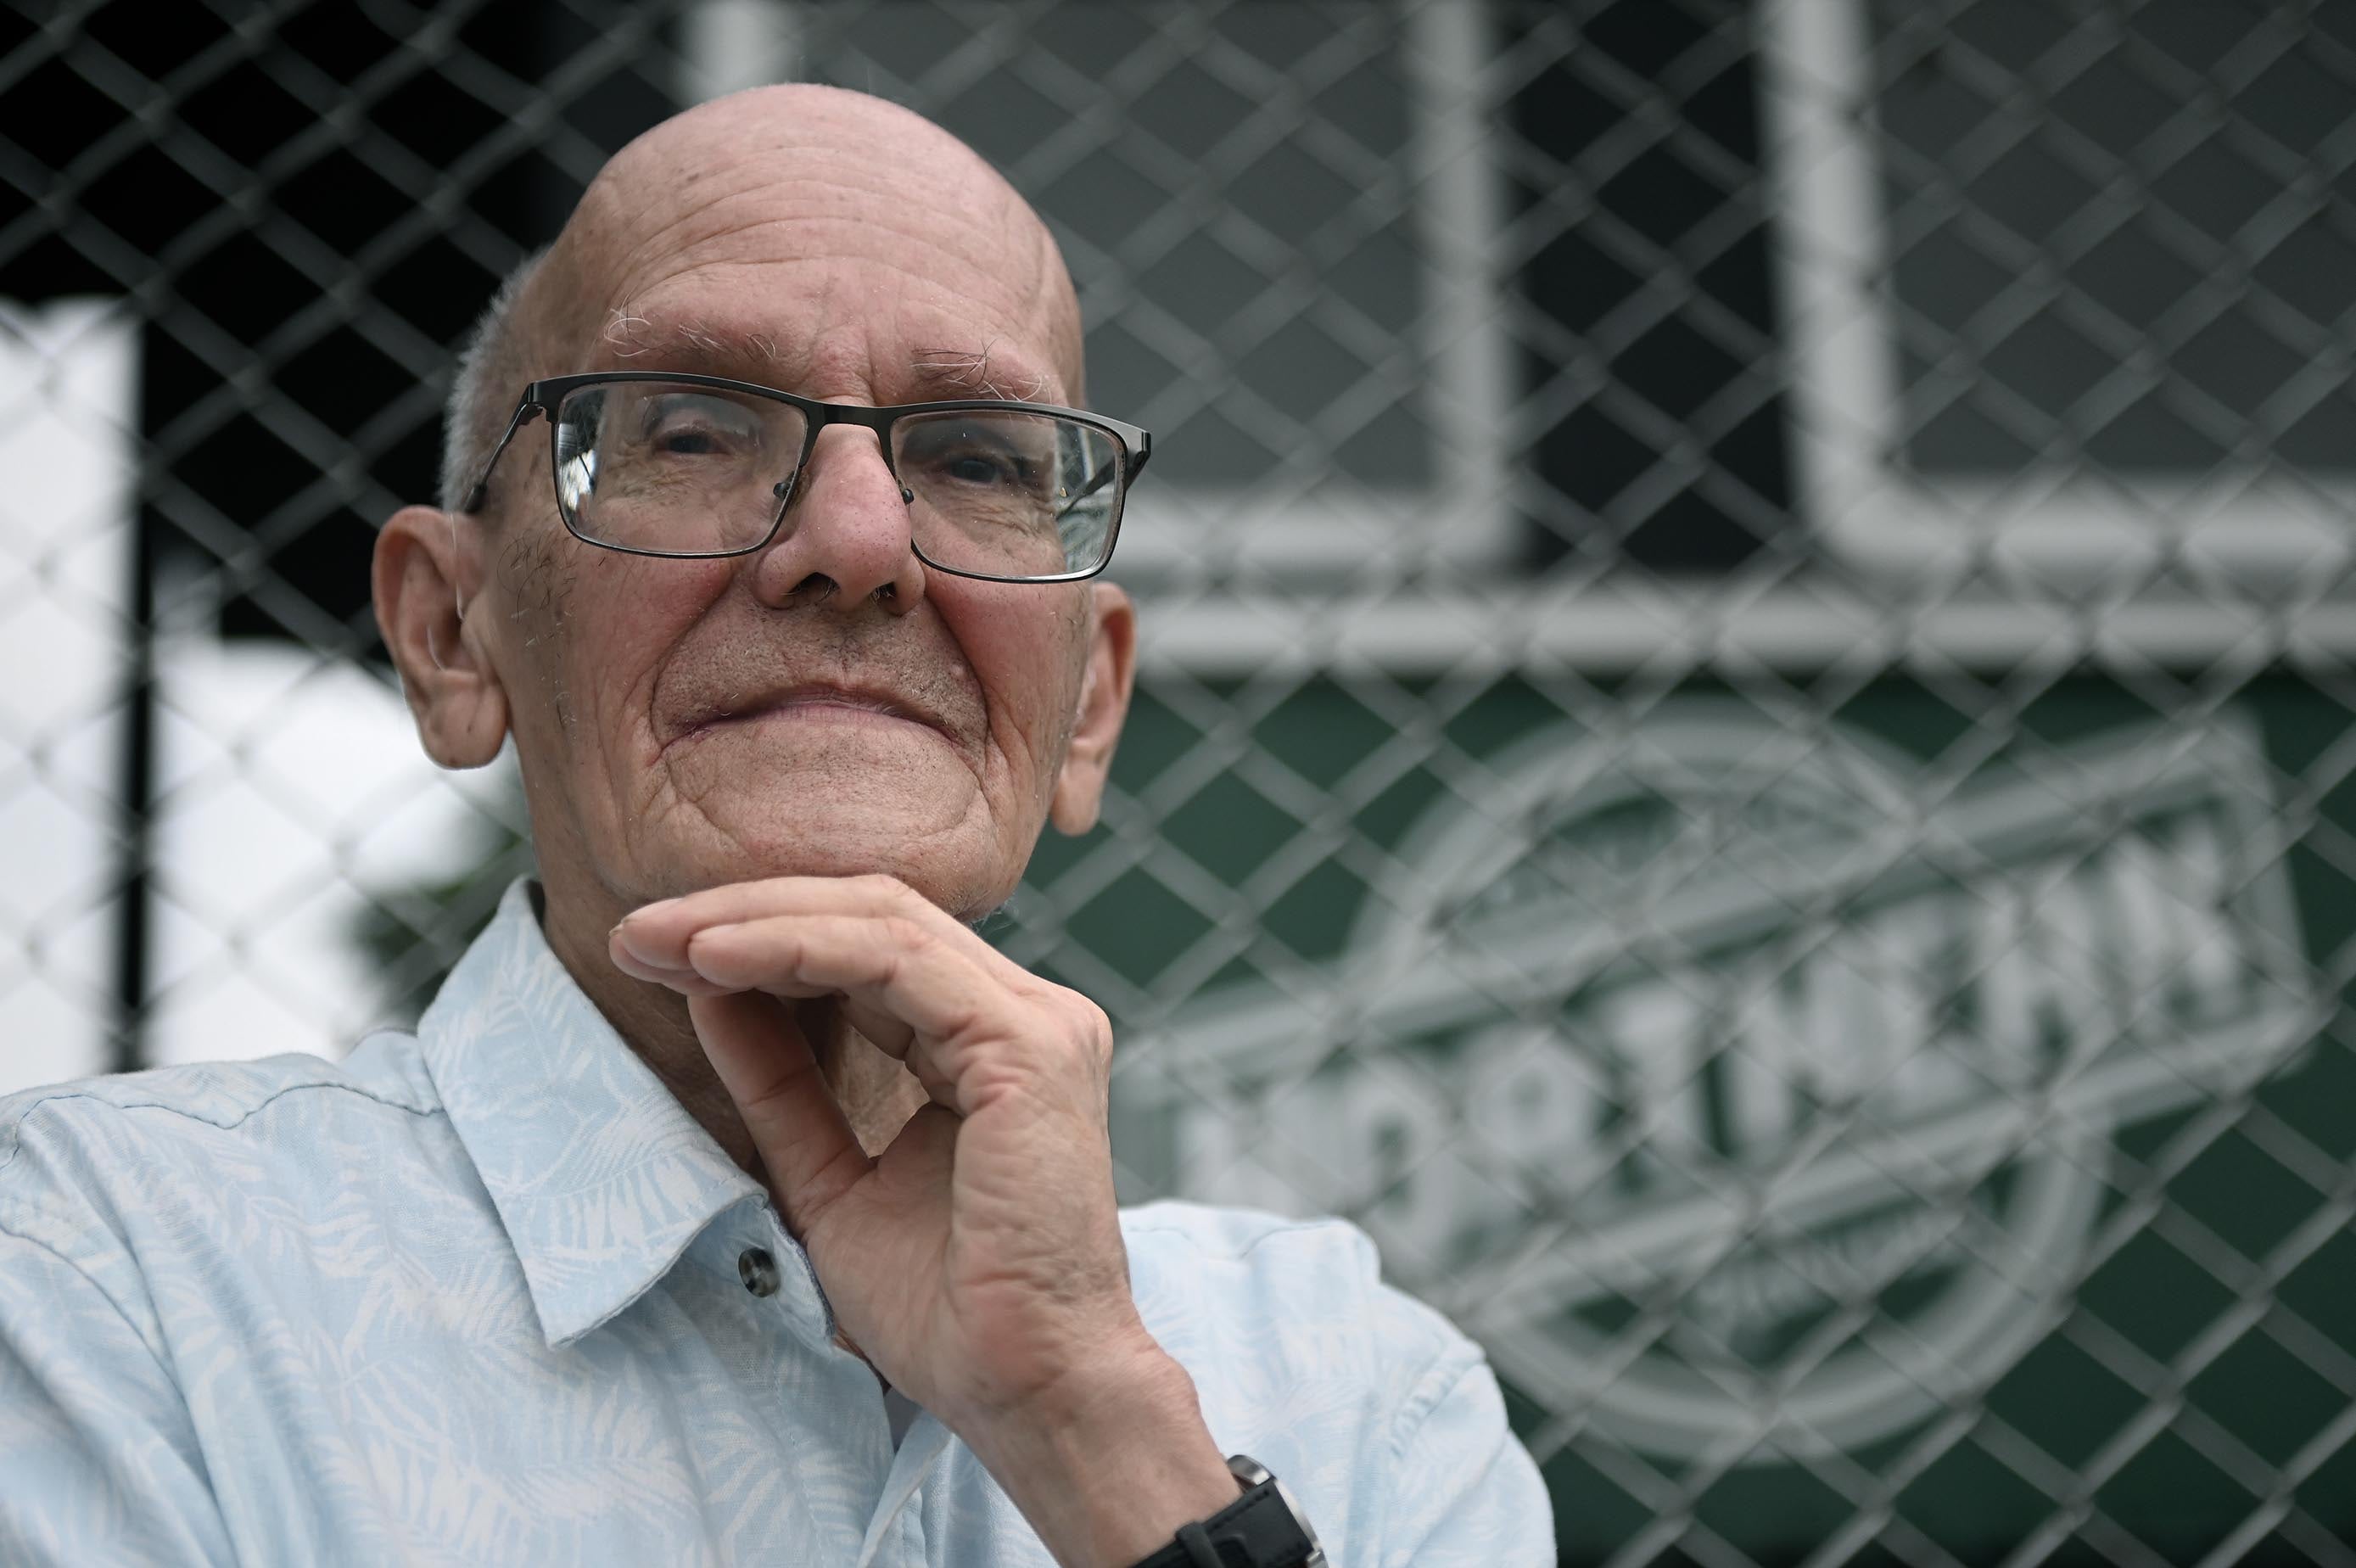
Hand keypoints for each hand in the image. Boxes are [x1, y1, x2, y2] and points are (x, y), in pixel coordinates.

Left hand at [610, 874, 1235, 1564]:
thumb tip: (708, 990)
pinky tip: (715, 960)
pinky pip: (897, 962)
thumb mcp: (829, 1180)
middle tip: (634, 933)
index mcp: (992, 1040)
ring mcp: (1038, 1021)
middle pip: (871, 911)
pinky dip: (798, 948)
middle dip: (743, 911)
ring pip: (881, 919)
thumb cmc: (947, 1311)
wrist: (1026, 1390)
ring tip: (661, 940)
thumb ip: (781, 1086)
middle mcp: (1028, 1012)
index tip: (651, 955)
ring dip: (756, 920)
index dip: (757, 935)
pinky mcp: (1028, 1044)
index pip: (868, 945)